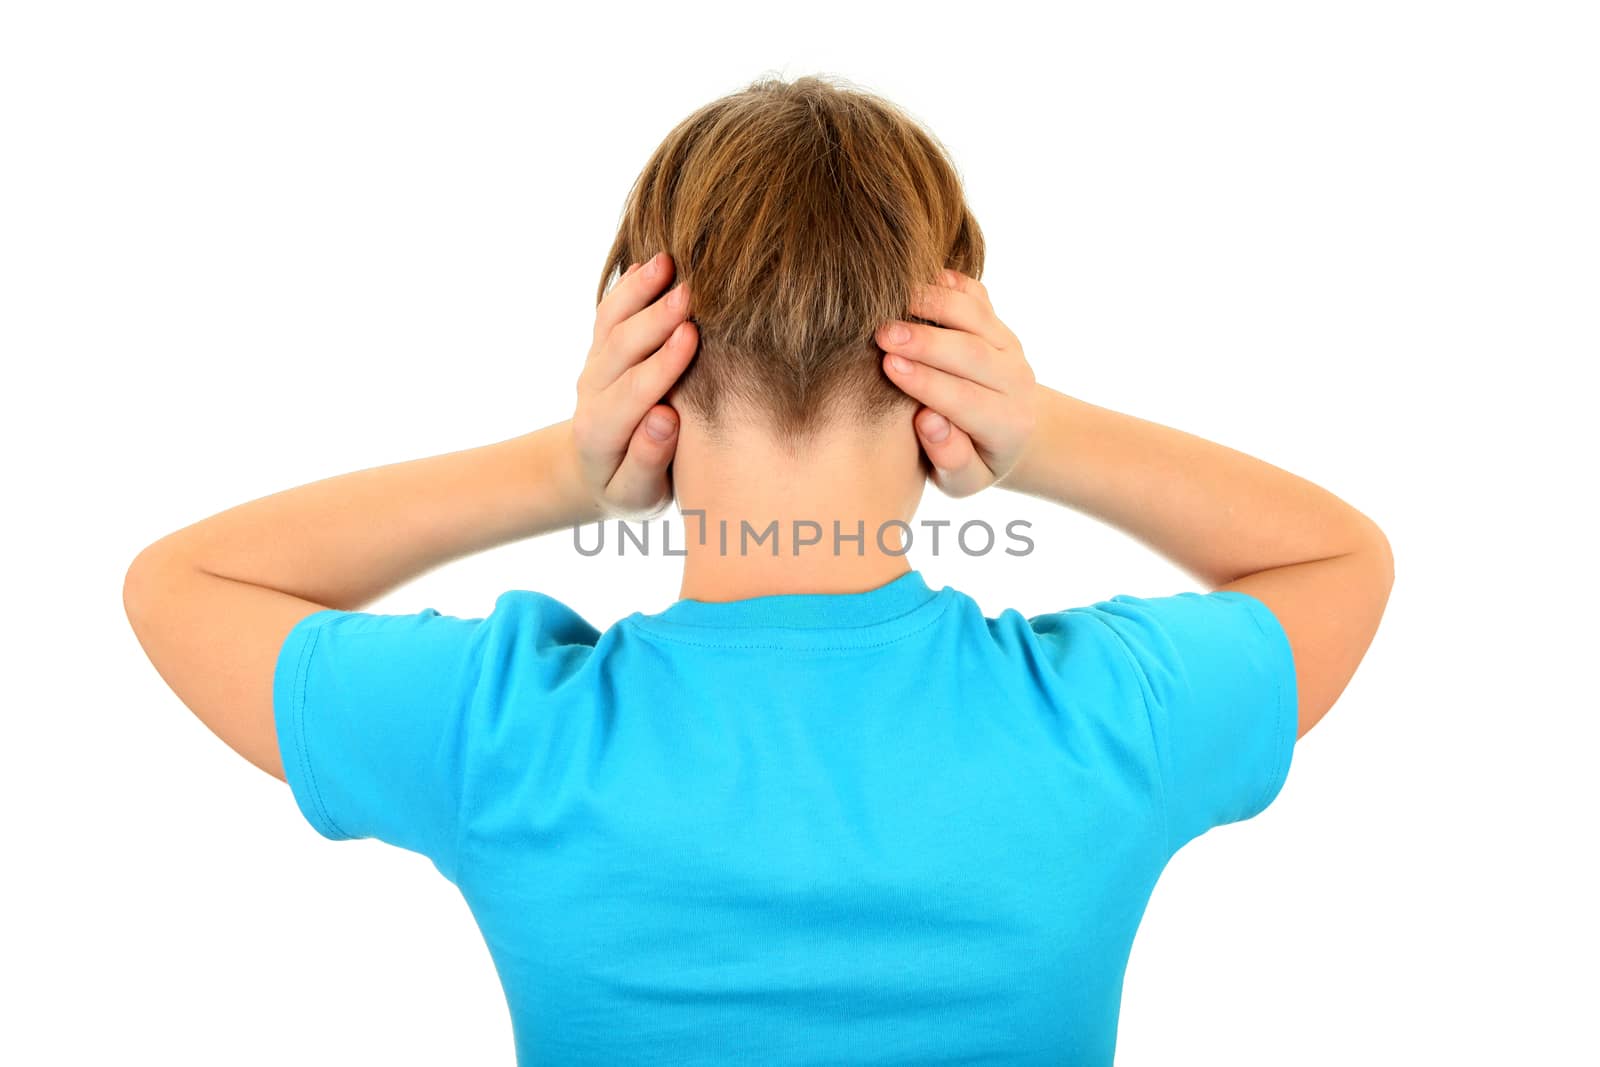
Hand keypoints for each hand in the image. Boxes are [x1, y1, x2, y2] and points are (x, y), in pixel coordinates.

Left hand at [572, 251, 697, 516]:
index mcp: (600, 432)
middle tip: (690, 293)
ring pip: (612, 322)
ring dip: (638, 291)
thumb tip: (664, 418)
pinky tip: (653, 262)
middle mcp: (592, 393)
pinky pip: (610, 311)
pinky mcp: (602, 349)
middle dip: (654, 319)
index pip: (632, 393)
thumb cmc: (630, 488)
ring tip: (667, 263)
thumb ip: (648, 461)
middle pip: (621, 349)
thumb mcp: (637, 495)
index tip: (691, 336)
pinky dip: (628, 285)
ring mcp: (595, 366)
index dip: (661, 364)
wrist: (598, 472)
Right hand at [876, 270, 1036, 497]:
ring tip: (891, 300)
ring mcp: (1009, 347)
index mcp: (1009, 425)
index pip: (966, 400)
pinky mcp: (998, 324)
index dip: (927, 382)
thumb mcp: (965, 480)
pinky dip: (949, 283)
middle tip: (881, 333)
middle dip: (926, 341)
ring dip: (933, 303)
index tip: (888, 367)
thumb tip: (929, 421)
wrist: (1011, 433)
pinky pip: (976, 297)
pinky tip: (917, 276)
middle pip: (972, 353)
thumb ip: (952, 459)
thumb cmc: (975, 460)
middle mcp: (1016, 381)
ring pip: (976, 316)